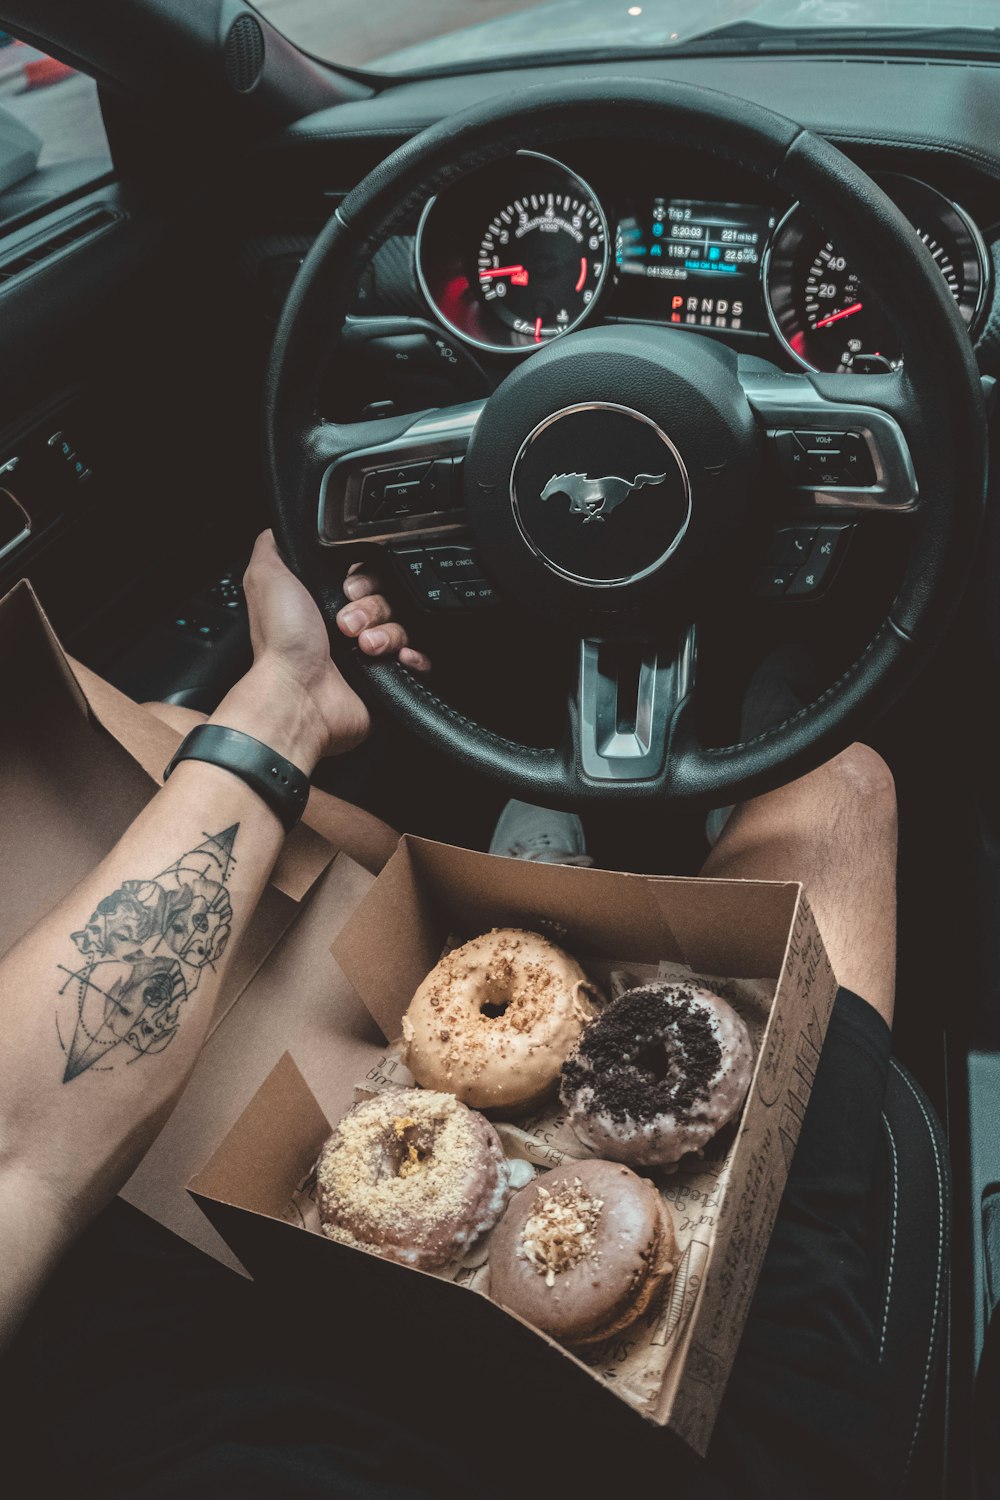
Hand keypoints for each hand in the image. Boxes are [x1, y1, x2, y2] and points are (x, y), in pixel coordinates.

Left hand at [211, 531, 428, 771]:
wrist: (298, 694)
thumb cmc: (281, 643)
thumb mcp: (266, 577)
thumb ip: (272, 546)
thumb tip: (282, 526)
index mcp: (323, 601)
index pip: (365, 574)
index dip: (364, 577)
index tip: (349, 588)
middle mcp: (347, 626)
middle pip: (388, 597)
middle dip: (373, 606)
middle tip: (347, 623)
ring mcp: (368, 653)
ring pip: (404, 626)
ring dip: (388, 633)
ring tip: (363, 647)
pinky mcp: (386, 677)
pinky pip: (419, 658)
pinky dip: (413, 656)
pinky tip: (396, 658)